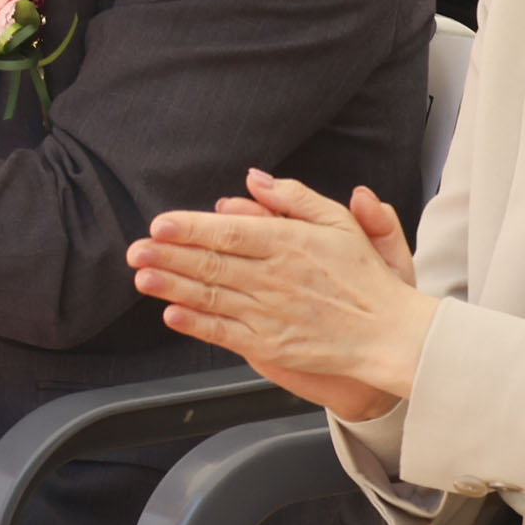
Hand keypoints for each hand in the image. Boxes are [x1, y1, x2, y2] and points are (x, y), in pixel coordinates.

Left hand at [130, 173, 433, 417]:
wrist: (388, 333)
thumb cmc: (364, 276)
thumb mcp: (338, 222)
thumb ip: (294, 198)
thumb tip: (255, 179)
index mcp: (288, 244)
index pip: (229, 232)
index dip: (190, 229)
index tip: (160, 225)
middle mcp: (274, 278)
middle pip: (211, 264)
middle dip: (168, 257)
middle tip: (135, 251)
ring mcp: (270, 314)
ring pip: (211, 298)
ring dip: (172, 288)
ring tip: (142, 279)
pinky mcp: (270, 345)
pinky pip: (225, 333)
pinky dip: (196, 325)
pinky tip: (172, 315)